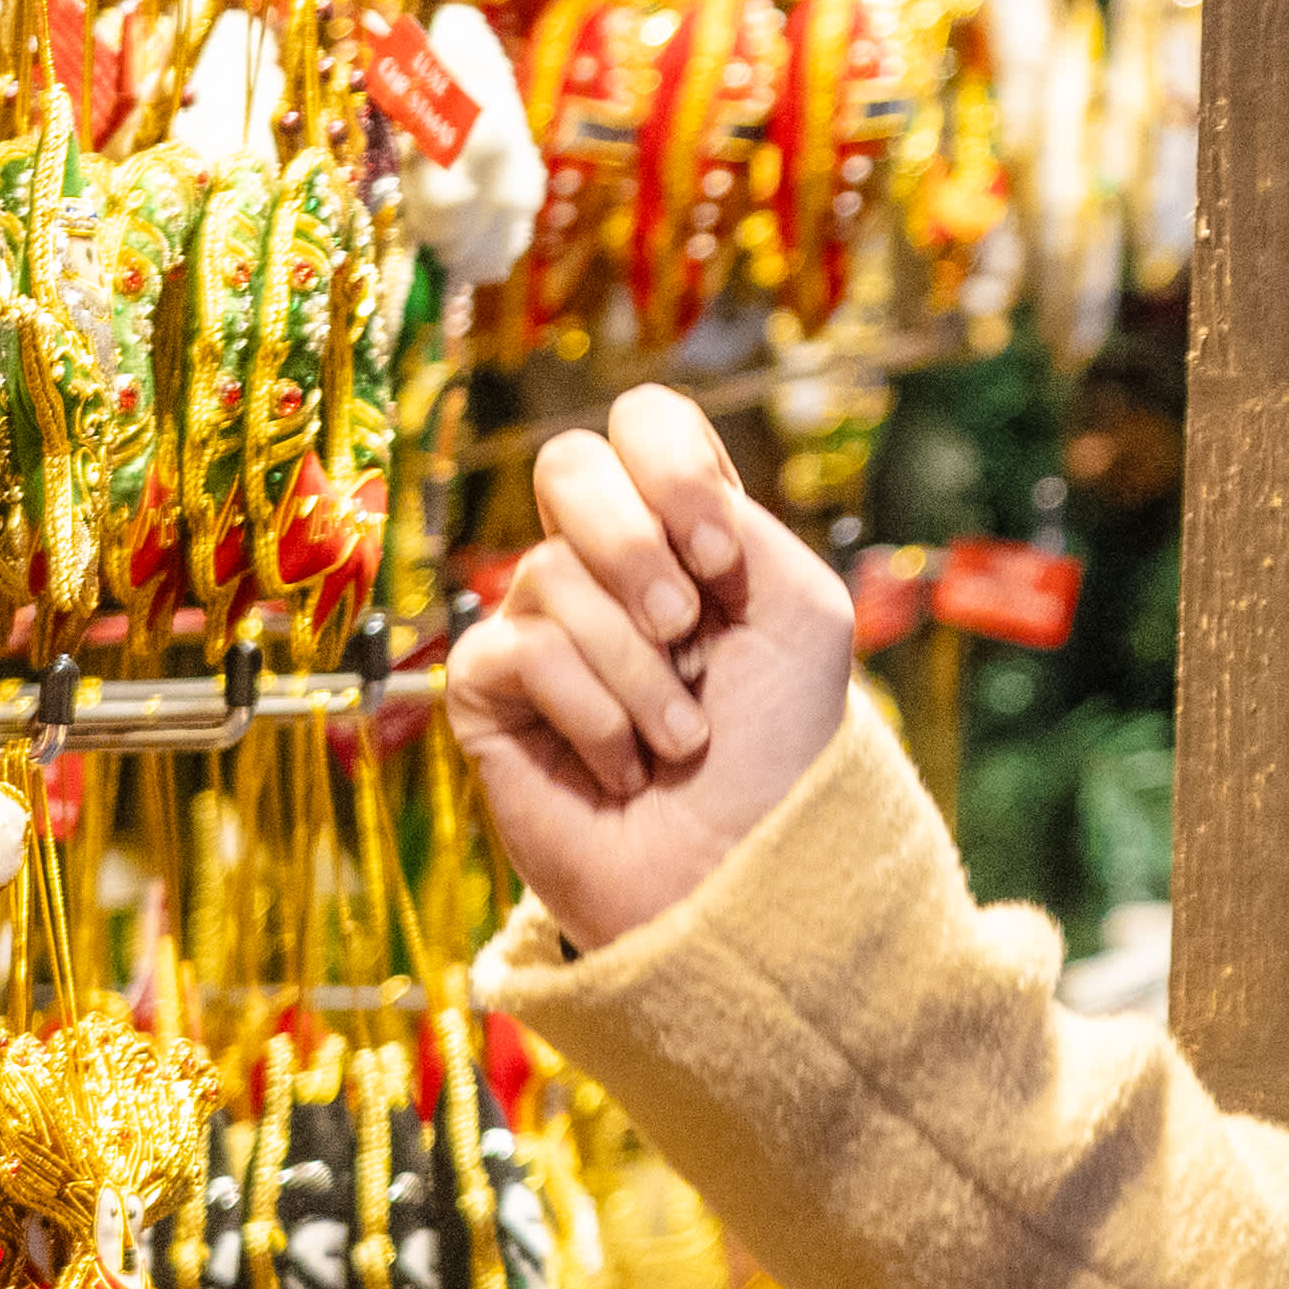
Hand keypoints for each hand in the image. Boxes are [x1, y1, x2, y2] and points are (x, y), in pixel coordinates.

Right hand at [444, 378, 861, 950]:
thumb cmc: (780, 742)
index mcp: (681, 529)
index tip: (720, 562)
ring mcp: (540, 622)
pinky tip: (622, 766)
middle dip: (635, 548)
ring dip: (639, 670)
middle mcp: (603, 564)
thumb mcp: (798, 611)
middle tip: (687, 632)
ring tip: (679, 739)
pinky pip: (517, 649)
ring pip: (552, 573)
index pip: (644, 423)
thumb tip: (647, 499)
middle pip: (567, 466)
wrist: (742, 865)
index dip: (673, 470)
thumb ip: (734, 522)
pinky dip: (591, 711)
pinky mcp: (489, 691)